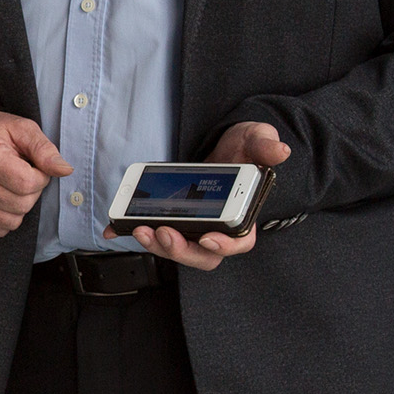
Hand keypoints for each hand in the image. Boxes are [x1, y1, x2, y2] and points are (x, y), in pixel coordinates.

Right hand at [0, 110, 72, 238]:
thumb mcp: (21, 129)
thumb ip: (45, 149)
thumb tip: (65, 170)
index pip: (28, 184)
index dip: (40, 177)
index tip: (34, 167)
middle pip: (22, 205)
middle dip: (31, 192)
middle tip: (22, 175)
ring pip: (11, 222)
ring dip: (19, 207)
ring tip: (10, 186)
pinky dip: (5, 217)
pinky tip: (0, 198)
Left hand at [117, 122, 292, 269]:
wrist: (225, 146)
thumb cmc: (244, 148)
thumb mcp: (257, 139)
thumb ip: (265, 145)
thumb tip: (279, 151)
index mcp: (243, 217)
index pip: (239, 242)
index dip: (224, 244)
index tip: (208, 236)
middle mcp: (219, 229)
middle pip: (202, 254)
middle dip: (180, 249)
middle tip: (162, 232)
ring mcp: (195, 228)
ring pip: (177, 249)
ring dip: (156, 245)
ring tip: (139, 228)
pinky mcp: (174, 222)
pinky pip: (155, 234)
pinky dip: (132, 233)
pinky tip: (114, 228)